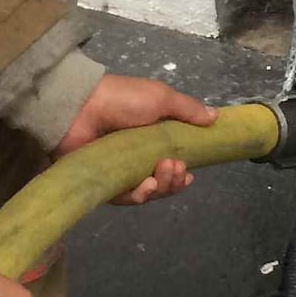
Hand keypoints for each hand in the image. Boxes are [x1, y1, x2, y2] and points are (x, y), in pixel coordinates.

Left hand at [56, 74, 217, 205]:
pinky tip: (148, 186)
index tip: (190, 173)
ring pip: (148, 192)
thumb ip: (188, 110)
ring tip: (163, 172)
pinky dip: (140, 195)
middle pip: (162, 182)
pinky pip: (126, 198)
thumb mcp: (161, 98)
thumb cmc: (123, 99)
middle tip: (176, 167)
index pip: (172, 164)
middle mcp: (136, 158)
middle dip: (174, 181)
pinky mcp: (103, 184)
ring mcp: (119, 172)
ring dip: (162, 187)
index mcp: (151, 139)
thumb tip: (216, 117)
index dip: (182, 173)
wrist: (80, 106)